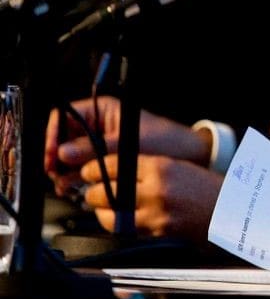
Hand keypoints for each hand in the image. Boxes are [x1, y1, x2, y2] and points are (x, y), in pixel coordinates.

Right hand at [46, 95, 209, 188]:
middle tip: (57, 175)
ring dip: (65, 172)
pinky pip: (82, 168)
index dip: (53, 136)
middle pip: (62, 140)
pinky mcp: (104, 161)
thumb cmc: (166, 141)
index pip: (64, 118)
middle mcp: (97, 126)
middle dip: (58, 159)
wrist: (188, 157)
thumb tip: (64, 153)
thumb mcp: (127, 144)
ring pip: (70, 157)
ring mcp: (99, 144)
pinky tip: (76, 188)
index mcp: (102, 110)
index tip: (52, 156)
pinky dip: (77, 179)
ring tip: (67, 185)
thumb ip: (94, 149)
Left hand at [77, 153, 221, 239]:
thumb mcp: (179, 168)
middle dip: (95, 192)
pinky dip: (121, 226)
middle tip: (93, 191)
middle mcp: (156, 189)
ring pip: (111, 216)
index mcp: (162, 167)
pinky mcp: (158, 233)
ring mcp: (156, 214)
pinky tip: (122, 221)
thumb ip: (148, 169)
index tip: (90, 171)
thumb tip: (115, 174)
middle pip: (107, 192)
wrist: (234, 211)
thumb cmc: (208, 188)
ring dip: (103, 212)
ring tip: (103, 208)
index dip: (96, 168)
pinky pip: (127, 231)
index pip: (116, 165)